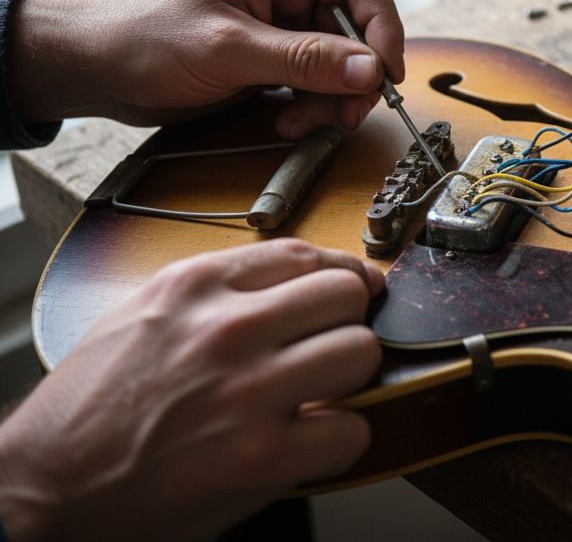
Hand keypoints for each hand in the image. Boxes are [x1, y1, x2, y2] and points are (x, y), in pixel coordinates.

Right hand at [0, 239, 383, 540]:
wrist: (42, 486)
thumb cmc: (88, 411)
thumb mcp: (142, 317)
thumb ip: (214, 294)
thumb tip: (291, 286)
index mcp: (194, 288)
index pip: (304, 255)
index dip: (338, 275)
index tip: (352, 289)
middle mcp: (226, 329)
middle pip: (346, 295)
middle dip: (346, 323)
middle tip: (329, 350)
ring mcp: (248, 391)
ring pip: (360, 352)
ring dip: (350, 381)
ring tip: (319, 398)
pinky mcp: (262, 456)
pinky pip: (351, 430)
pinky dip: (341, 442)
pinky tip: (309, 445)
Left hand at [8, 0, 404, 137]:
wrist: (92, 66)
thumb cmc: (142, 38)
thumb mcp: (229, 50)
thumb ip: (305, 60)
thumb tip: (370, 70)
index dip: (383, 27)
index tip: (386, 75)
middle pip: (357, 26)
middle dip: (356, 75)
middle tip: (347, 113)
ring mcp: (282, 18)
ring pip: (342, 60)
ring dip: (331, 97)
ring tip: (300, 123)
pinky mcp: (275, 51)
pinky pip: (317, 78)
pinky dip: (312, 104)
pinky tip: (286, 120)